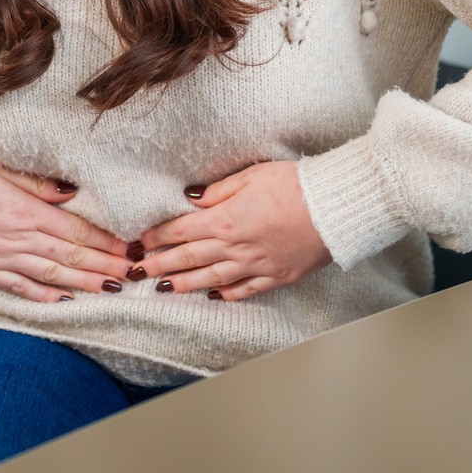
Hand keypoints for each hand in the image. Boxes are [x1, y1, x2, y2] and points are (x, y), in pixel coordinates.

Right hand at [0, 154, 136, 302]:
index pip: (75, 229)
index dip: (105, 241)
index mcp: (24, 211)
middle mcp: (17, 239)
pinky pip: (21, 288)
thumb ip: (37, 184)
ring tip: (111, 289)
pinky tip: (65, 300)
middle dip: (105, 265)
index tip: (129, 246)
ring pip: (51, 275)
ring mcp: (1, 259)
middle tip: (132, 272)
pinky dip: (44, 296)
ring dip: (84, 283)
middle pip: (70, 255)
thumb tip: (72, 192)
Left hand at [135, 161, 332, 300]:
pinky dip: (226, 295)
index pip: (181, 231)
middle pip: (189, 258)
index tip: (140, 243)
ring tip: (165, 289)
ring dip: (185, 285)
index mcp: (225, 220)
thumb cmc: (294, 185)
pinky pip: (244, 290)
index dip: (157, 237)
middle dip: (160, 265)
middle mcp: (234, 247)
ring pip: (211, 279)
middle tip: (138, 273)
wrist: (333, 209)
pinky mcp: (275, 277)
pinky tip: (213, 297)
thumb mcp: (251, 175)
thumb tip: (191, 199)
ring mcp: (255, 266)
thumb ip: (218, 191)